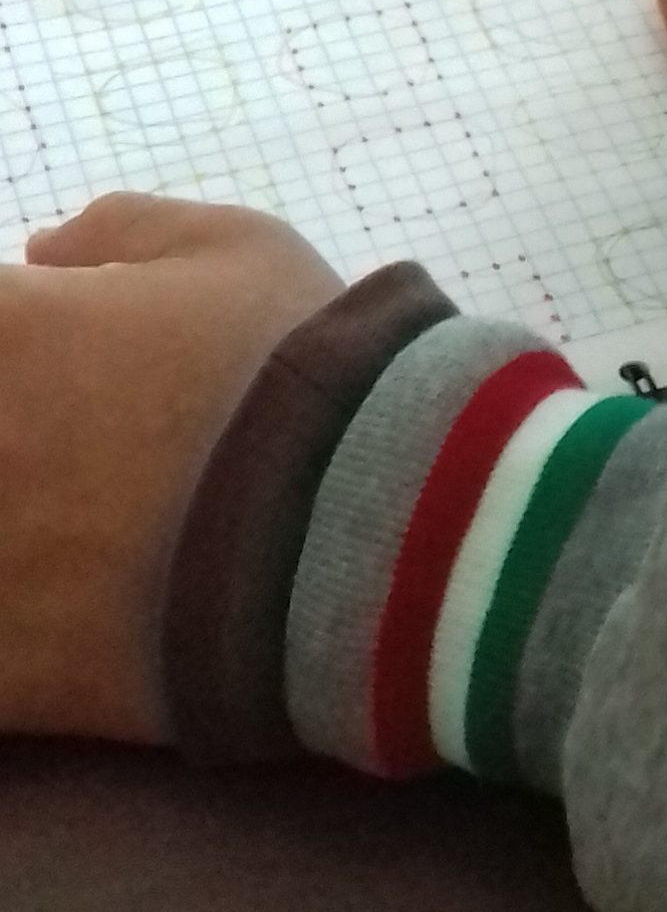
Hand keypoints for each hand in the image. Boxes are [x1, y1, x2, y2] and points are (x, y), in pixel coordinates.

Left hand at [0, 194, 340, 743]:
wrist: (382, 531)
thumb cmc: (308, 368)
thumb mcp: (237, 251)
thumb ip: (119, 232)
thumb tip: (40, 249)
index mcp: (2, 326)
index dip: (16, 336)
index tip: (55, 360)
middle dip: (13, 425)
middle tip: (71, 448)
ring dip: (13, 521)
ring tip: (74, 525)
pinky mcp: (3, 679)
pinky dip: (16, 628)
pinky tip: (69, 614)